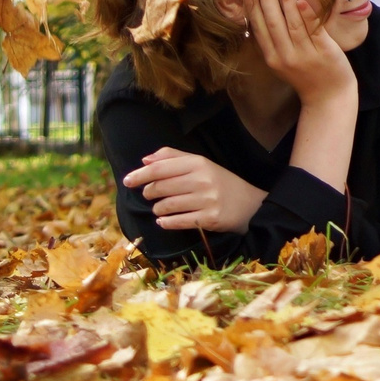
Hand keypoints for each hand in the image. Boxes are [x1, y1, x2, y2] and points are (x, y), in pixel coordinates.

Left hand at [124, 148, 266, 231]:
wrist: (251, 205)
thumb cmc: (221, 183)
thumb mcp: (203, 165)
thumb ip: (174, 158)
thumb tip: (145, 160)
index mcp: (199, 163)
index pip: (161, 167)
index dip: (140, 175)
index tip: (127, 181)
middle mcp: (203, 179)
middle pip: (160, 187)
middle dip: (149, 193)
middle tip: (149, 196)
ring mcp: (207, 199)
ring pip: (166, 205)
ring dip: (157, 209)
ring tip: (160, 209)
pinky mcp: (210, 218)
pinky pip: (177, 221)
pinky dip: (165, 222)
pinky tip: (163, 221)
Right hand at [248, 0, 356, 107]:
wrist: (329, 97)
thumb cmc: (306, 76)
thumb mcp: (283, 61)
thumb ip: (274, 42)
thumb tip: (262, 14)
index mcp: (272, 57)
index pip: (258, 27)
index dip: (251, 6)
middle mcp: (285, 56)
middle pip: (272, 22)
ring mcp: (304, 54)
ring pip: (291, 23)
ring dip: (285, 0)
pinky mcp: (323, 51)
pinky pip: (313, 30)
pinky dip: (306, 15)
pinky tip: (301, 0)